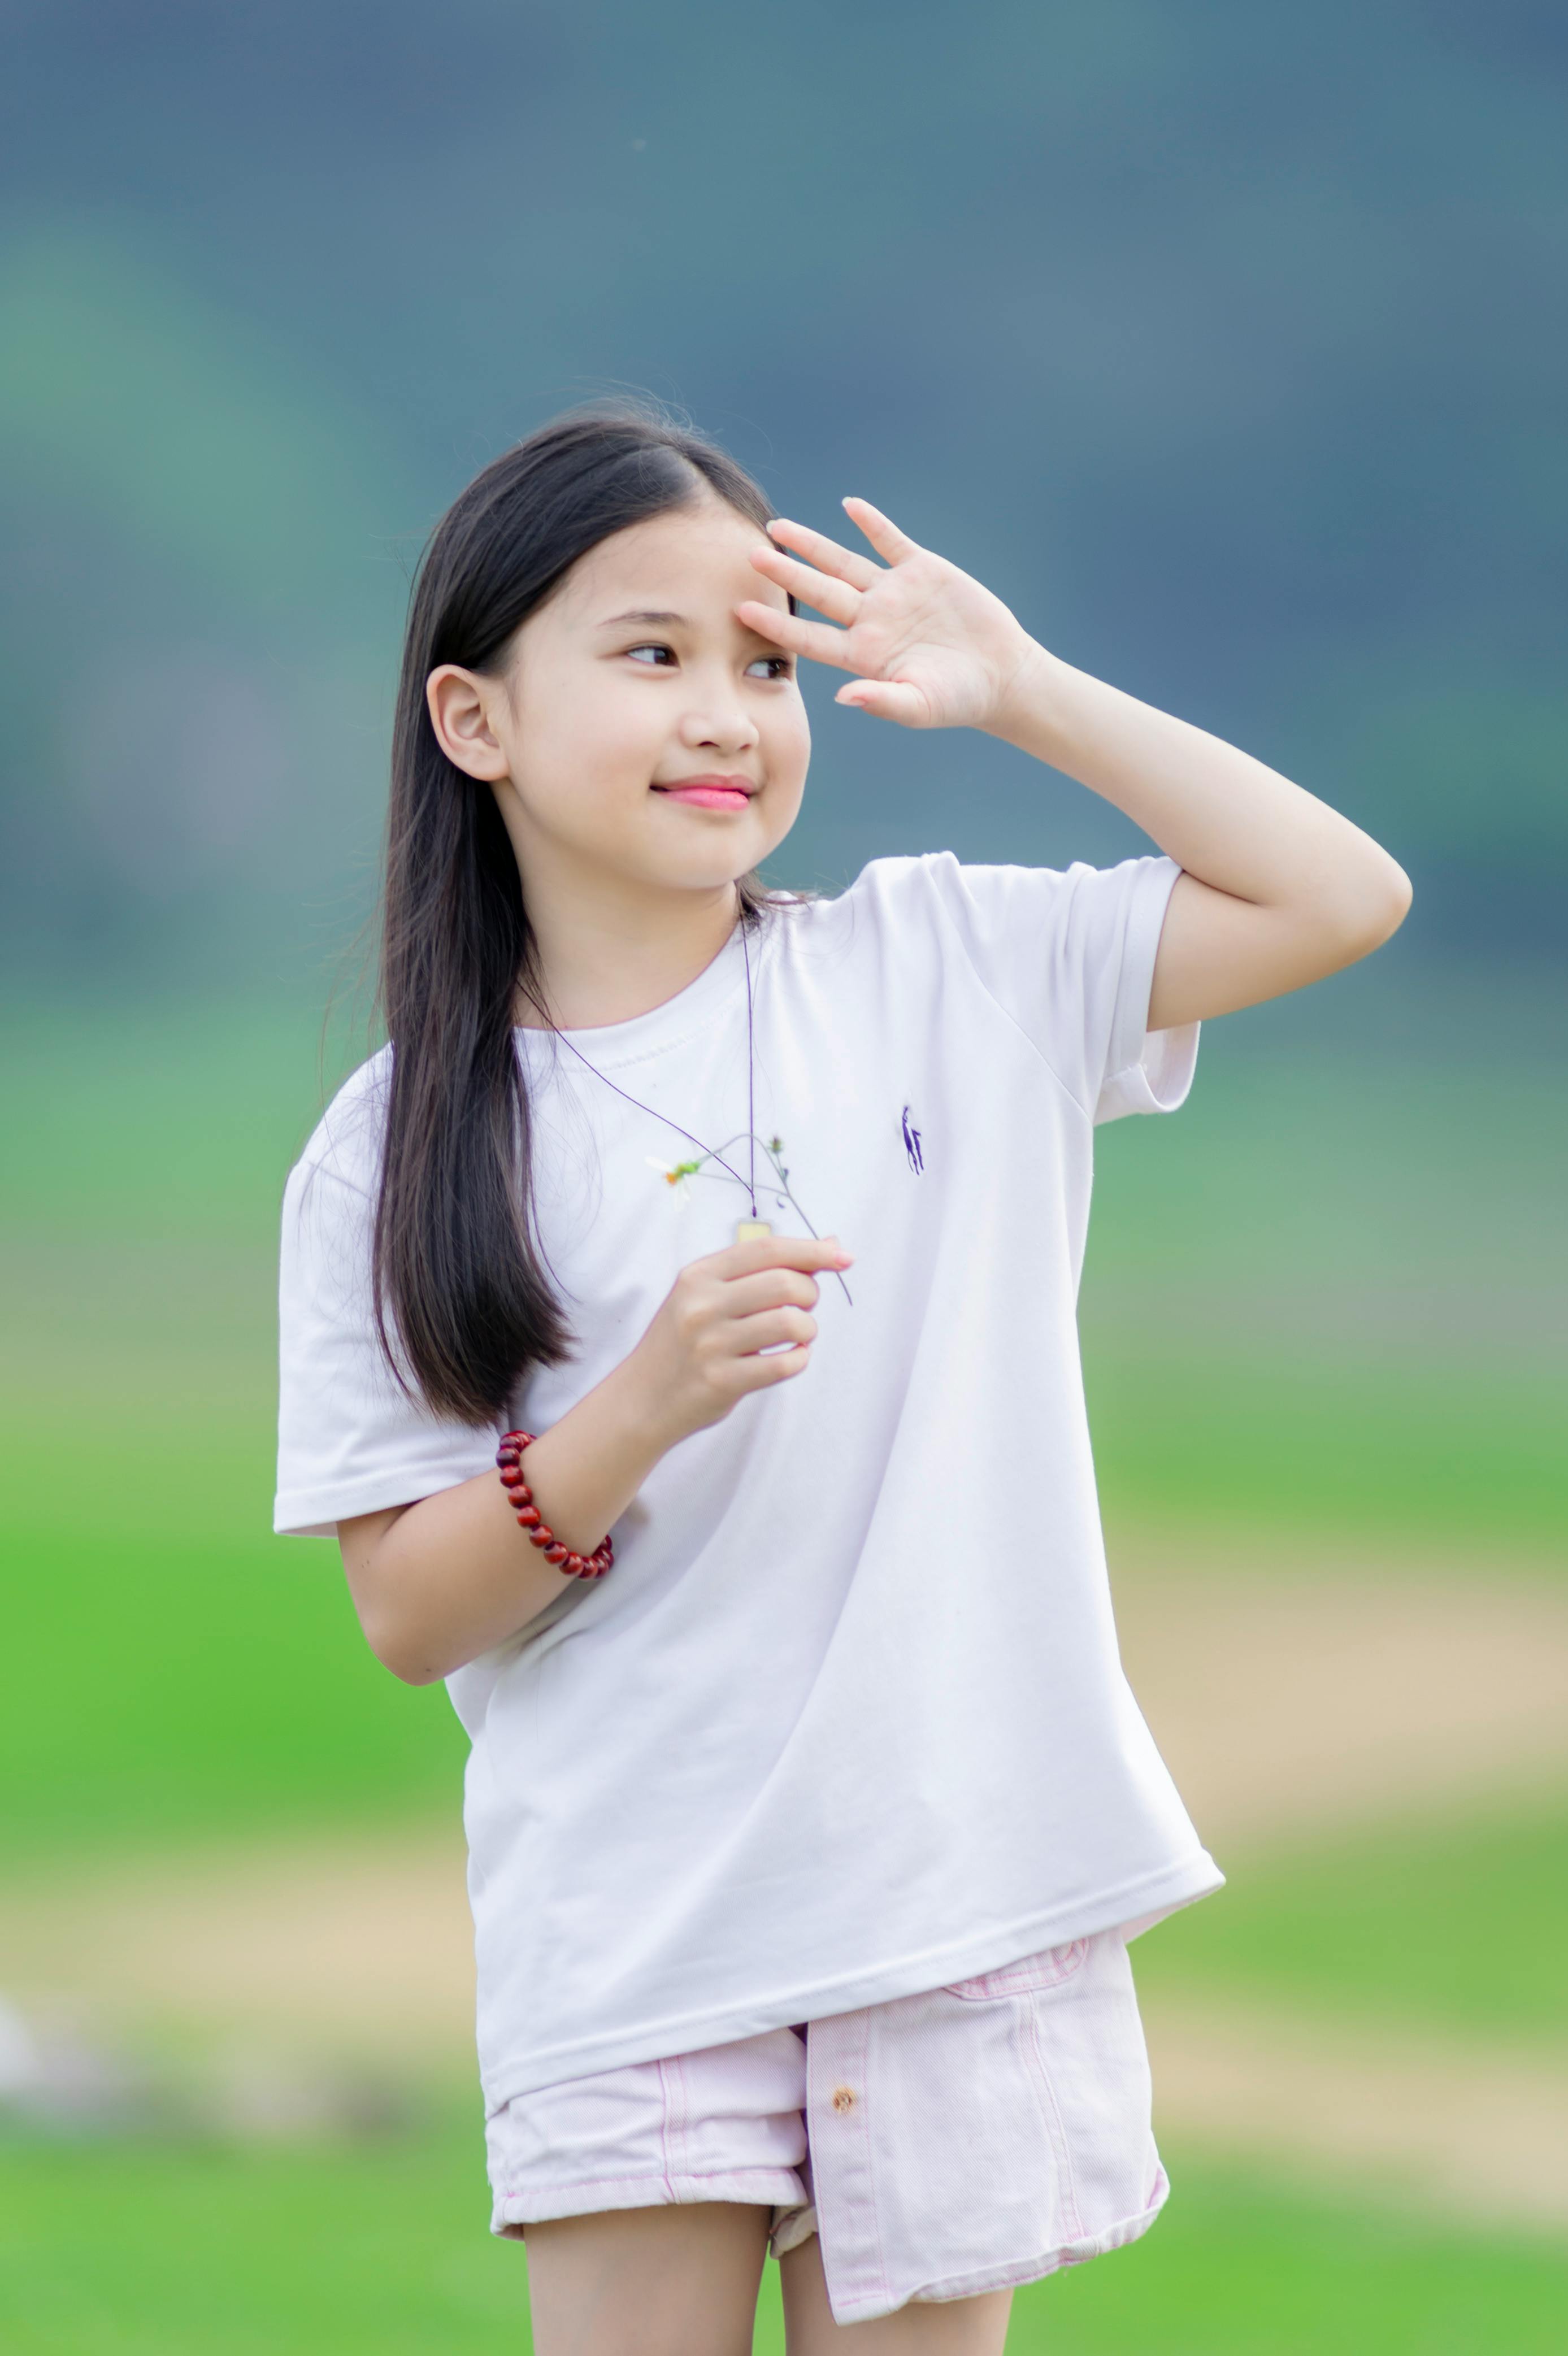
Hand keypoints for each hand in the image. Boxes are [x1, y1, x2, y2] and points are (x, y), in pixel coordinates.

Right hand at [627, 1232, 852, 1446]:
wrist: (642, 1398)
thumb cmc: (684, 1341)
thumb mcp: (707, 1295)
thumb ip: (761, 1270)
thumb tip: (830, 1245)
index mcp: (698, 1275)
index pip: (766, 1249)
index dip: (812, 1250)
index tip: (844, 1257)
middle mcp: (701, 1305)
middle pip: (785, 1283)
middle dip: (810, 1294)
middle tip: (803, 1308)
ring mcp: (710, 1344)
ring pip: (791, 1323)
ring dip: (807, 1330)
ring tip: (796, 1337)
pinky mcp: (721, 1381)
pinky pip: (784, 1364)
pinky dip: (799, 1360)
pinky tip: (789, 1359)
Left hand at [737, 498, 1039, 732]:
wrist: (1001, 675)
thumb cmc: (958, 698)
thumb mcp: (920, 706)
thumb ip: (883, 702)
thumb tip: (845, 698)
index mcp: (863, 654)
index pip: (810, 637)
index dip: (777, 623)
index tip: (742, 610)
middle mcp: (870, 620)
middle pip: (819, 592)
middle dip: (785, 573)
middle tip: (750, 555)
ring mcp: (894, 593)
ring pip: (844, 563)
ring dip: (812, 545)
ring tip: (778, 527)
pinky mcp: (922, 571)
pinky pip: (891, 542)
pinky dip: (872, 523)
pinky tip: (849, 505)